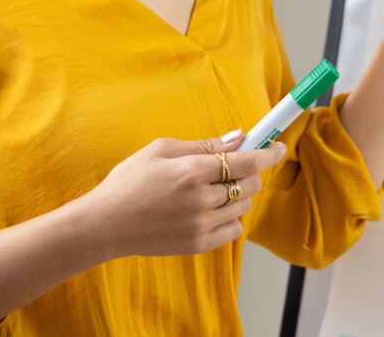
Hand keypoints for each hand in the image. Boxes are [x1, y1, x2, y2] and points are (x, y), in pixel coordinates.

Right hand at [85, 129, 286, 258]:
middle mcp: (201, 200)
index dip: (267, 153)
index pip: (246, 162)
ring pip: (243, 207)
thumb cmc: (128, 182)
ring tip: (213, 189)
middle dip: (249, 172)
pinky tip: (210, 210)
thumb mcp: (161, 150)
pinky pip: (234, 230)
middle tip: (233, 167)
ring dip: (238, 195)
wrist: (105, 225)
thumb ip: (203, 145)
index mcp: (192, 172)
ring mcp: (200, 225)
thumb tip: (238, 138)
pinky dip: (230, 218)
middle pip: (250, 184)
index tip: (277, 147)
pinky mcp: (198, 244)